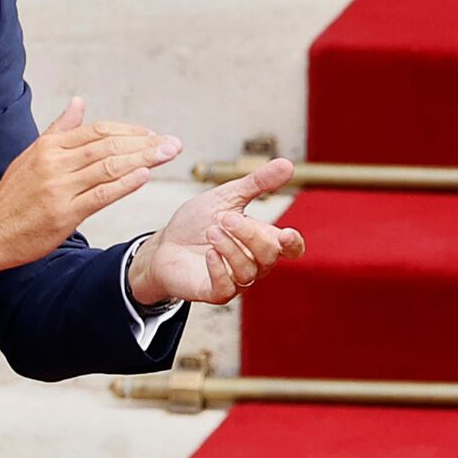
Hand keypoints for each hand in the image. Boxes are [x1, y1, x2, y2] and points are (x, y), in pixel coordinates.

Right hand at [0, 97, 178, 286]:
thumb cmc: (13, 196)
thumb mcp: (32, 155)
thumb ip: (60, 129)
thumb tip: (79, 102)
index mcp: (49, 146)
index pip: (98, 131)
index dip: (130, 131)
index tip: (153, 135)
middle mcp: (55, 162)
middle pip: (108, 146)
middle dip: (145, 143)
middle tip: (173, 144)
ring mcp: (59, 188)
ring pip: (108, 167)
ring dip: (143, 160)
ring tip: (167, 156)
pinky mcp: (62, 214)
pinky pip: (99, 195)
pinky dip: (124, 184)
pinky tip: (144, 176)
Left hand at [125, 158, 305, 305]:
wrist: (163, 244)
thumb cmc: (198, 223)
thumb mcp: (227, 197)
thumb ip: (257, 183)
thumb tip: (288, 164)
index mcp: (261, 240)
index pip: (291, 248)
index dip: (293, 244)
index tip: (286, 233)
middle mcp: (254, 263)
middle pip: (268, 256)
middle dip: (249, 235)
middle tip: (226, 217)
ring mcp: (235, 280)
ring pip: (248, 272)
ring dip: (231, 249)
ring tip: (211, 231)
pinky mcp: (214, 292)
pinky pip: (226, 288)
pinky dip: (219, 269)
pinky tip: (209, 253)